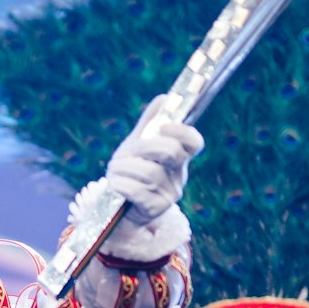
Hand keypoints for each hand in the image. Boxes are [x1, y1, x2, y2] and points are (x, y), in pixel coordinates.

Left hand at [106, 94, 203, 223]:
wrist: (116, 207)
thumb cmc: (130, 172)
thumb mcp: (137, 146)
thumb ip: (149, 123)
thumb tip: (165, 97)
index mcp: (178, 157)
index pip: (194, 142)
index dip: (181, 131)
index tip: (162, 127)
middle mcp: (178, 175)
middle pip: (170, 151)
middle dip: (143, 147)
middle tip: (128, 152)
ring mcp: (169, 194)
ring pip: (149, 171)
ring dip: (124, 167)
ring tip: (115, 171)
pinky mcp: (155, 209)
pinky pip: (137, 190)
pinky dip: (120, 184)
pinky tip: (115, 185)